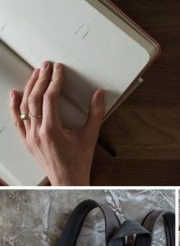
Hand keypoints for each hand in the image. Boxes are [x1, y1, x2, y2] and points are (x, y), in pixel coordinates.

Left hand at [9, 61, 104, 185]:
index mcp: (52, 130)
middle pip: (35, 99)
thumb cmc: (78, 161)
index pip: (50, 98)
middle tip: (46, 66)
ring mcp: (30, 137)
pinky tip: (14, 93)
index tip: (58, 70)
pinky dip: (14, 105)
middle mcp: (37, 133)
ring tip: (35, 74)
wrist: (67, 180)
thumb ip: (95, 113)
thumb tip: (99, 94)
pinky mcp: (27, 140)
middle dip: (40, 79)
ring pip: (24, 107)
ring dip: (29, 88)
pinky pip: (17, 120)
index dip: (55, 81)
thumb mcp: (91, 135)